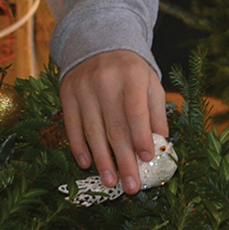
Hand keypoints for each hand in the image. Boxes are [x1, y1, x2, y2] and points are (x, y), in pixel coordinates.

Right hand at [59, 49, 167, 194]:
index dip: (142, 136)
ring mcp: (83, 87)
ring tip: (111, 183)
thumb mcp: (150, 84)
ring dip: (102, 160)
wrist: (98, 43)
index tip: (148, 159)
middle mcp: (105, 80)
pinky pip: (71, 125)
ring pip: (92, 130)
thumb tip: (161, 145)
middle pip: (115, 127)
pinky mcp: (66, 93)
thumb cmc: (131, 71)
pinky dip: (78, 146)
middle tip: (131, 186)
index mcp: (132, 75)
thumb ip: (156, 113)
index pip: (136, 111)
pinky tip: (86, 164)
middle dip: (124, 160)